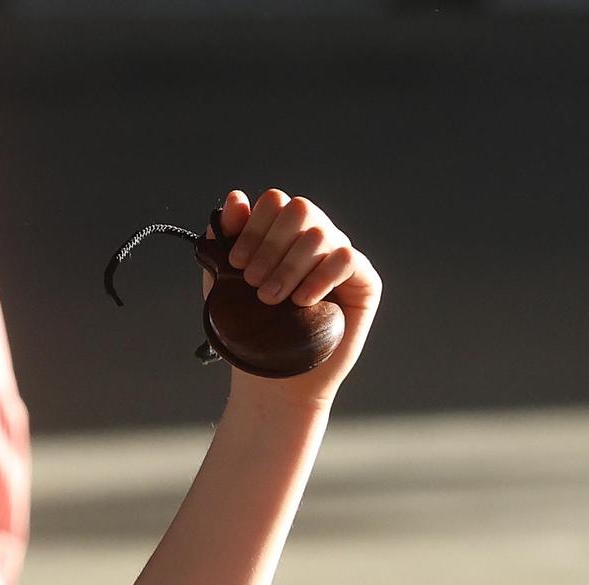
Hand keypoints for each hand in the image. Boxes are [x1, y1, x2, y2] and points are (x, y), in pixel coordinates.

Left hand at [208, 188, 380, 409]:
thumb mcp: (225, 285)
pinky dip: (320, 276)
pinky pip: (346, 259)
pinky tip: (302, 301)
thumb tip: (235, 199)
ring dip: (289, 266)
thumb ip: (226, 243)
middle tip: (252, 284)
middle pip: (300, 209)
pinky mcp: (363, 282)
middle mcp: (315, 241)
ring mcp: (341, 259)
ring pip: (320, 233)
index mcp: (284, 236)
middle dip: (270, 246)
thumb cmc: (249, 334)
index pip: (275, 203)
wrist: (270, 382)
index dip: (253, 228)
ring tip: (271, 300)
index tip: (235, 263)